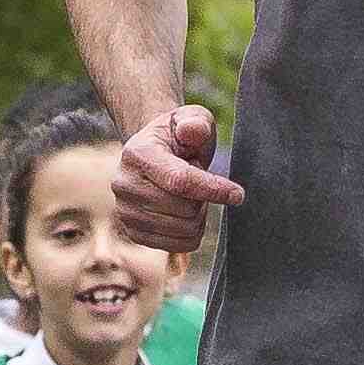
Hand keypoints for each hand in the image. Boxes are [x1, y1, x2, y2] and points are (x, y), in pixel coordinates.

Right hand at [115, 106, 243, 251]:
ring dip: (198, 215)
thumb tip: (192, 131)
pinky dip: (191, 232)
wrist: (156, 154)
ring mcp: (125, 212)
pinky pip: (178, 245)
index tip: (238, 194)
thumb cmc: (179, 136)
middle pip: (184, 209)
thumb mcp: (191, 118)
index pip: (179, 180)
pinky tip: (184, 212)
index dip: (213, 189)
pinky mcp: (134, 233)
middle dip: (203, 198)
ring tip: (189, 195)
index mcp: (137, 154)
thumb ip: (196, 121)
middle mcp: (124, 185)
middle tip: (199, 181)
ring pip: (183, 229)